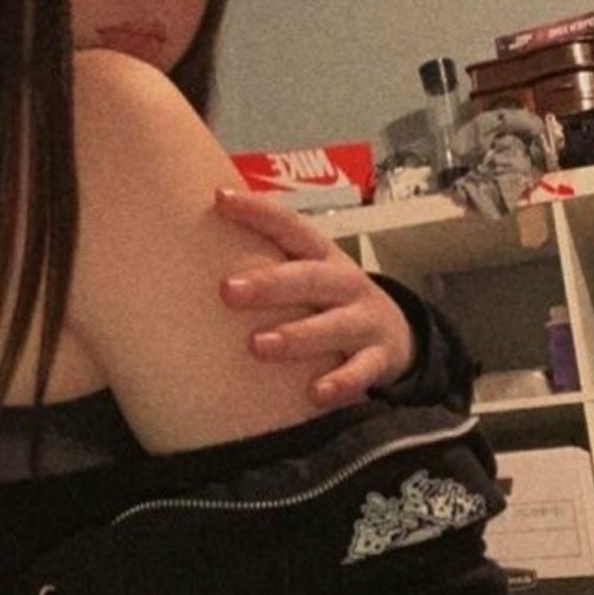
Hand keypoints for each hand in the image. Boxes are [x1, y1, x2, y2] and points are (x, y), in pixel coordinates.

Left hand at [214, 188, 415, 409]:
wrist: (397, 334)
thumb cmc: (331, 298)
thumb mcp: (308, 271)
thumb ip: (267, 256)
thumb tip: (196, 232)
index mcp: (322, 256)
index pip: (290, 226)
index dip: (258, 212)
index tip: (219, 200)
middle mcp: (345, 283)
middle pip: (309, 278)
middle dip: (269, 284)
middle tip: (227, 291)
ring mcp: (364, 320)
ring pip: (333, 326)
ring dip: (297, 336)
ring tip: (257, 346)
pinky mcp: (377, 358)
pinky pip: (360, 372)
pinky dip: (340, 383)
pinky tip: (315, 393)